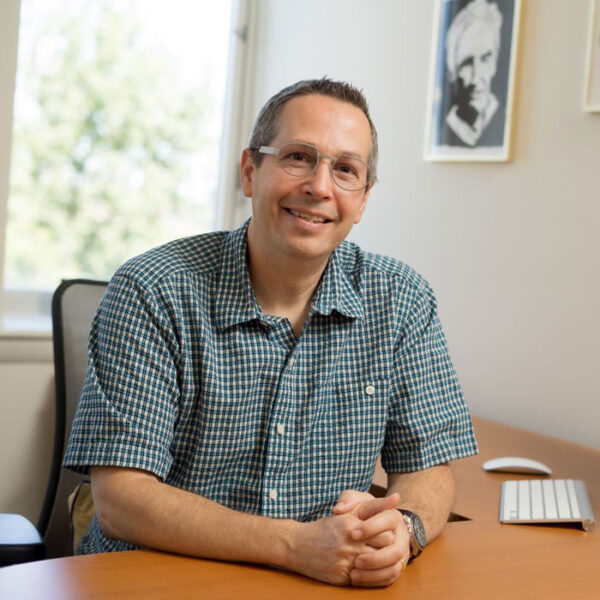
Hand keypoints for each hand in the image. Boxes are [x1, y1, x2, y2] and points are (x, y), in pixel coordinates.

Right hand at [287, 494, 406, 586]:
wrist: (297, 545)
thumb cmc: (324, 528)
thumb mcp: (345, 513)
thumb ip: (370, 507)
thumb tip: (396, 498)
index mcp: (351, 524)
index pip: (385, 531)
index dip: (387, 532)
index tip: (386, 532)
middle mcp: (350, 542)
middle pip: (384, 547)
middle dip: (386, 546)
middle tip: (382, 545)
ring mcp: (346, 560)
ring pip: (376, 563)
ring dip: (378, 562)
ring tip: (373, 557)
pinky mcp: (342, 576)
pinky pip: (364, 578)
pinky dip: (366, 574)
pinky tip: (363, 569)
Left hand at [334, 490, 410, 586]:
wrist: (375, 527)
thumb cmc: (364, 513)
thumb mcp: (357, 501)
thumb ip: (348, 499)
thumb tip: (339, 509)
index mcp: (393, 516)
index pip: (388, 519)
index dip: (371, 527)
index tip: (353, 534)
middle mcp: (401, 535)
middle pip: (394, 548)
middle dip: (374, 556)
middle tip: (355, 559)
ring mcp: (401, 552)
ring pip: (394, 566)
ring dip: (374, 571)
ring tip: (354, 572)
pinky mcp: (397, 566)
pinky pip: (390, 577)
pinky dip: (374, 580)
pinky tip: (357, 579)